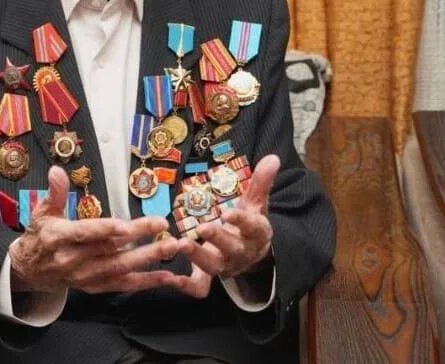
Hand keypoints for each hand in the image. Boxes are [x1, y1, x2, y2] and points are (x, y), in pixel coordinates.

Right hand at [9, 165, 181, 293]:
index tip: (127, 225)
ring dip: (148, 259)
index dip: (105, 230)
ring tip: (171, 247)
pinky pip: (122, 285)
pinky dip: (145, 282)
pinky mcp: (94, 287)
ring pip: (119, 268)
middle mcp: (72, 260)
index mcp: (57, 238)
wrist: (30, 271)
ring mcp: (84, 276)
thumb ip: (55, 192)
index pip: (84, 233)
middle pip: (109, 248)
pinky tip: (167, 275)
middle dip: (138, 237)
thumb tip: (57, 170)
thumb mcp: (42, 211)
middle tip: (162, 225)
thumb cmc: (40, 236)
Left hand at [169, 154, 279, 298]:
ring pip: (213, 267)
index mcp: (257, 233)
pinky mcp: (210, 276)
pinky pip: (200, 288)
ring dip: (197, 257)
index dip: (241, 220)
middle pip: (232, 248)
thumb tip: (273, 157)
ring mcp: (225, 266)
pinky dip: (187, 287)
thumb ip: (261, 181)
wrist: (252, 253)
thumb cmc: (250, 223)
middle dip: (218, 239)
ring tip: (180, 244)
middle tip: (202, 227)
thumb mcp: (257, 201)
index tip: (228, 212)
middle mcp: (242, 252)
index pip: (252, 227)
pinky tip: (171, 278)